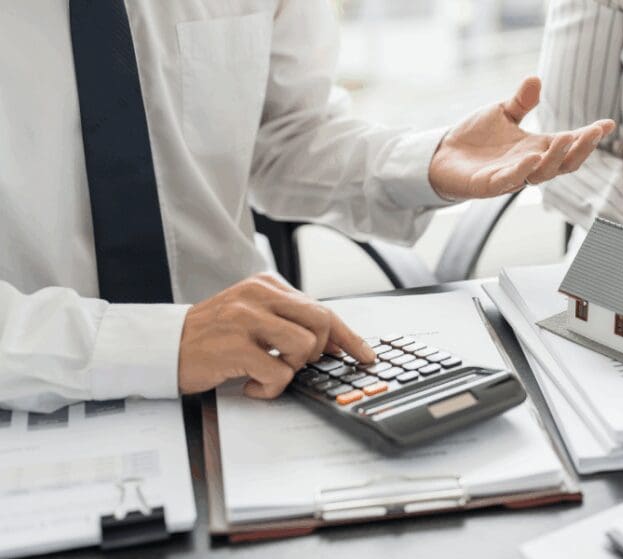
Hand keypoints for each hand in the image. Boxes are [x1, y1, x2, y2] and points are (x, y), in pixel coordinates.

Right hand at [178, 274, 375, 398]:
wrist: (163, 348)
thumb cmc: (212, 337)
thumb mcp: (253, 317)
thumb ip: (289, 323)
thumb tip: (337, 344)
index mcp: (266, 284)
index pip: (322, 309)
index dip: (348, 336)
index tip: (366, 355)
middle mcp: (258, 295)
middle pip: (320, 324)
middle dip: (317, 352)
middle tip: (293, 364)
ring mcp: (245, 318)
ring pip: (304, 347)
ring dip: (291, 370)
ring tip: (267, 372)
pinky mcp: (235, 346)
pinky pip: (278, 373)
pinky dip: (270, 388)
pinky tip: (251, 385)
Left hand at [428, 76, 615, 200]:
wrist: (441, 155)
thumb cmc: (475, 138)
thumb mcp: (501, 113)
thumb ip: (521, 102)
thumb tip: (536, 79)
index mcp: (536, 148)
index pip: (568, 144)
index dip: (589, 137)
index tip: (607, 124)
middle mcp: (528, 165)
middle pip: (563, 164)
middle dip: (580, 149)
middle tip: (592, 133)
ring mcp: (510, 177)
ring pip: (541, 174)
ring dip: (556, 158)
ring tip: (567, 138)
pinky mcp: (488, 185)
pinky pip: (509, 181)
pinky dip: (522, 172)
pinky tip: (532, 159)